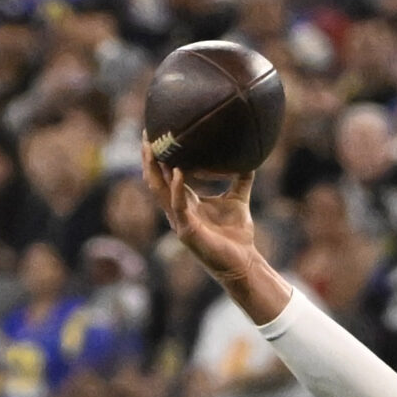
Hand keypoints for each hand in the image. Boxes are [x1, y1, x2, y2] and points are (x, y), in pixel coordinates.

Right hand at [145, 144, 266, 295]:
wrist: (243, 262)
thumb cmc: (237, 235)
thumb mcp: (238, 200)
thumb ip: (241, 179)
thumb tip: (251, 156)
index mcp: (186, 203)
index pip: (165, 176)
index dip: (158, 158)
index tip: (157, 134)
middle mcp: (177, 211)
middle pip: (155, 180)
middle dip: (148, 158)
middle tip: (146, 134)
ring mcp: (179, 221)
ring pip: (159, 191)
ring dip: (154, 169)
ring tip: (151, 148)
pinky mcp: (187, 231)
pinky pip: (178, 206)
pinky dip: (177, 188)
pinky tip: (178, 172)